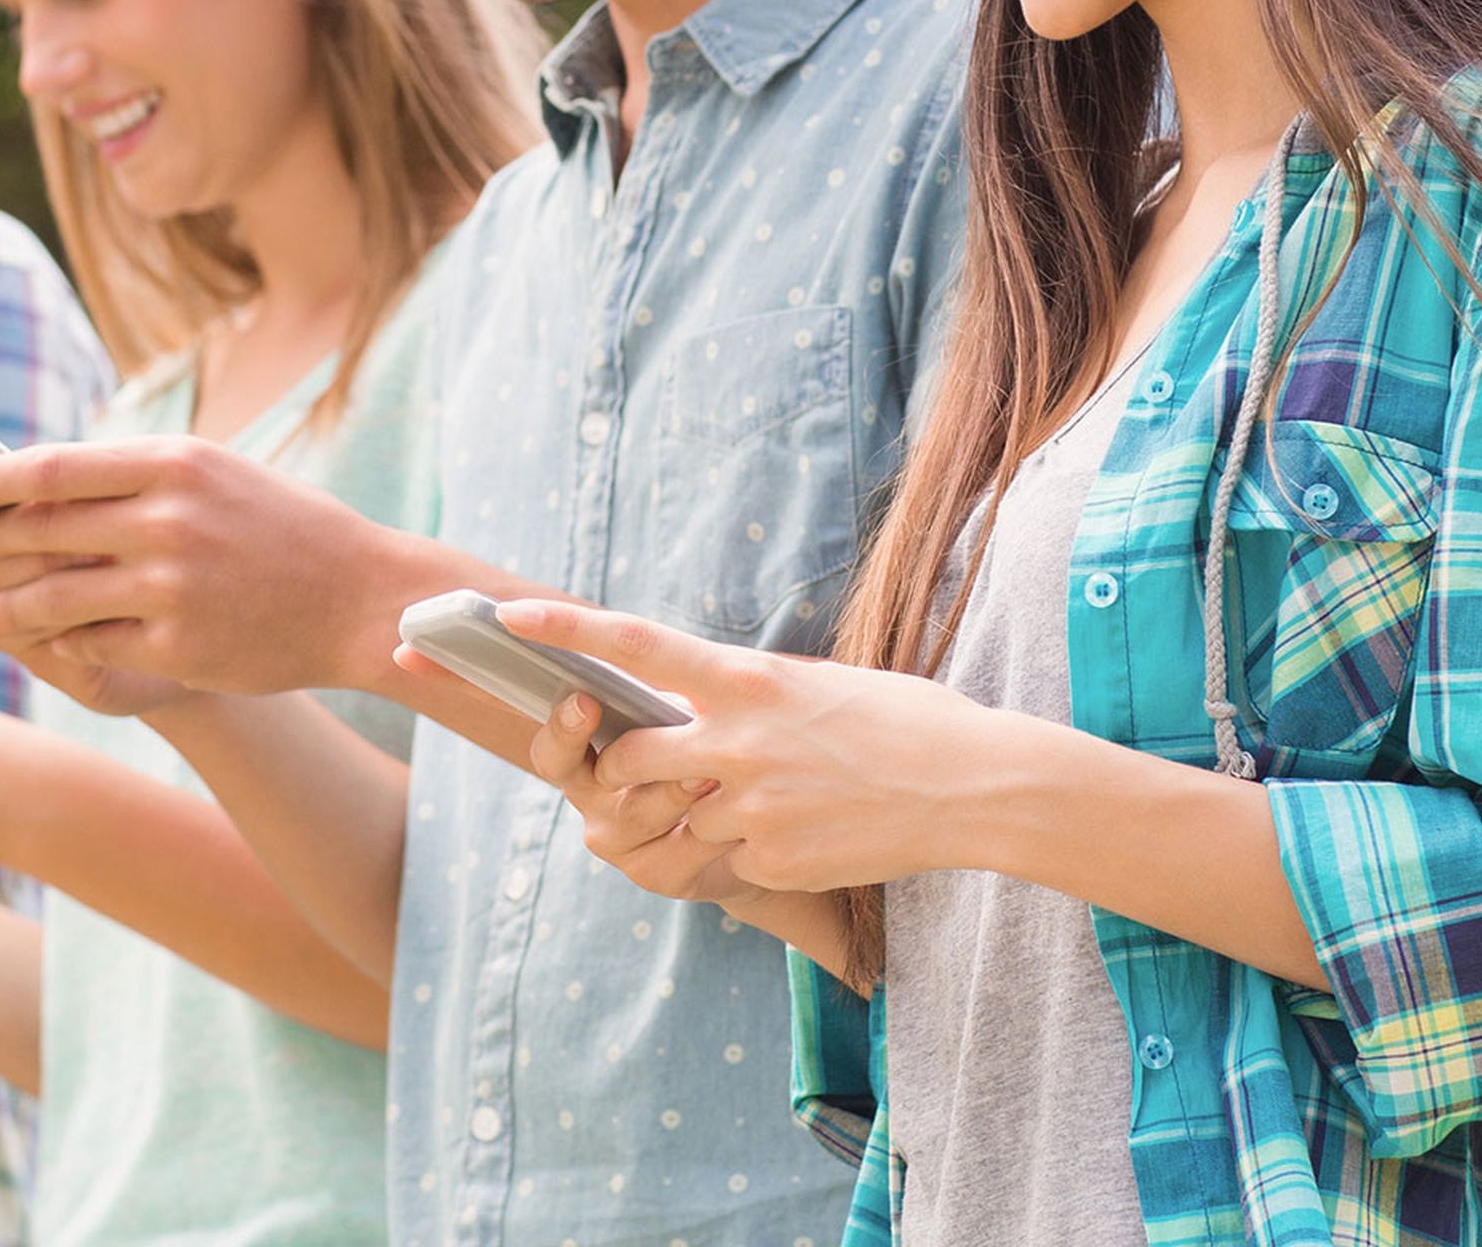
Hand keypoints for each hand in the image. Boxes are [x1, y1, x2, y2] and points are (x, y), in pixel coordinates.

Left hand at [0, 438, 410, 696]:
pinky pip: (88, 646)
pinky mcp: (179, 646)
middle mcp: (168, 518)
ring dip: (2, 608)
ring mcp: (172, 585)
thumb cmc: (280, 531)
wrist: (364, 598)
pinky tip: (49, 642)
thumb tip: (24, 482)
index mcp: (172, 462)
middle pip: (32, 532)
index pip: (43, 469)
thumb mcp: (211, 475)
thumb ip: (128, 476)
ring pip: (47, 597)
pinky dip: (59, 645)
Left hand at [493, 601, 1004, 895]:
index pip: (636, 646)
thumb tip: (711, 707)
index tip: (507, 617)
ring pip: (675, 821)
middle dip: (624, 769)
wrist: (974, 789)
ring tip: (771, 804)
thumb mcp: (823, 687)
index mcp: (750, 681)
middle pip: (628, 760)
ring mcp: (749, 807)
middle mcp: (737, 742)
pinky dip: (746, 853)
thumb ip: (754, 697)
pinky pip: (723, 863)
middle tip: (652, 769)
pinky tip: (806, 835)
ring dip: (697, 817)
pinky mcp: (769, 861)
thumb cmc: (909, 722)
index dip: (566, 630)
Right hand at [520, 687, 759, 911]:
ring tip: (716, 770)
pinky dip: (718, 822)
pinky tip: (746, 806)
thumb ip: (663, 714)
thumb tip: (672, 701)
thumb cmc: (703, 756)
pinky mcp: (664, 877)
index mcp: (585, 763)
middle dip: (631, 757)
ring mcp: (625, 847)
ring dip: (682, 788)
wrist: (745, 831)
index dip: (562, 727)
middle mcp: (595, 807)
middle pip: (593, 785)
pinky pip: (687, 847)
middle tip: (664, 741)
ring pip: (644, 813)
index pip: (554, 751)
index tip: (585, 700)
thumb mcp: (679, 725)